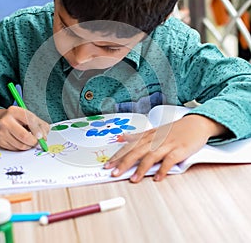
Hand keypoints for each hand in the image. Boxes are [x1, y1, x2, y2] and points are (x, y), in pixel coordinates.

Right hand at [0, 106, 49, 149]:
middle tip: (37, 142)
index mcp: (15, 111)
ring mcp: (2, 132)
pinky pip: (15, 149)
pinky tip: (21, 142)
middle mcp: (6, 121)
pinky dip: (22, 147)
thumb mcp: (30, 117)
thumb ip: (41, 125)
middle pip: (24, 136)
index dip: (38, 130)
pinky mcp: (0, 141)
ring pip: (20, 145)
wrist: (0, 121)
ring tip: (30, 141)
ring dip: (29, 146)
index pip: (30, 121)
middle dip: (34, 141)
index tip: (42, 137)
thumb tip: (44, 137)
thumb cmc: (18, 119)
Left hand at [104, 114, 227, 181]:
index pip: (129, 146)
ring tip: (133, 180)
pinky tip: (157, 178)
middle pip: (136, 151)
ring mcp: (167, 144)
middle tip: (113, 173)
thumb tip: (122, 137)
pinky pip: (169, 160)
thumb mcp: (154, 131)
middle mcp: (155, 139)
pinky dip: (163, 169)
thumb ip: (138, 136)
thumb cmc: (174, 129)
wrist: (195, 123)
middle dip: (124, 162)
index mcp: (148, 136)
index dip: (117, 156)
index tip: (107, 165)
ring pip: (151, 156)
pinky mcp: (179, 150)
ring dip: (141, 168)